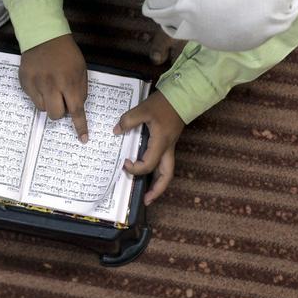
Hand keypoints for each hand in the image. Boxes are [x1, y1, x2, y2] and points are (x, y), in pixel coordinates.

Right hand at [19, 34, 88, 141]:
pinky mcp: (25, 82)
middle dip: (61, 111)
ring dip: (49, 103)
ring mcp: (36, 84)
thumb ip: (80, 90)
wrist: (43, 36)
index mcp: (69, 81)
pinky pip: (33, 100)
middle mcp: (51, 85)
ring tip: (50, 88)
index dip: (80, 126)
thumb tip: (76, 109)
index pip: (76, 110)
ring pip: (43, 109)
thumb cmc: (66, 53)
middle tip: (62, 99)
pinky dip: (39, 96)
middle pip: (56, 115)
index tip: (83, 138)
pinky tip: (41, 82)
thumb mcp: (81, 69)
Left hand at [113, 90, 184, 204]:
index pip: (148, 165)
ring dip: (159, 183)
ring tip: (149, 193)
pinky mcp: (169, 142)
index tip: (124, 163)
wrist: (181, 97)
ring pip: (167, 171)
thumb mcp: (143, 109)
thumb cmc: (163, 104)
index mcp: (160, 143)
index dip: (135, 168)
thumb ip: (128, 120)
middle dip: (157, 190)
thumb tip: (116, 132)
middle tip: (146, 200)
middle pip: (166, 176)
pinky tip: (149, 171)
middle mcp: (167, 149)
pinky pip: (165, 162)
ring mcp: (170, 147)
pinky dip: (158, 171)